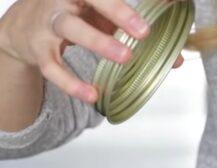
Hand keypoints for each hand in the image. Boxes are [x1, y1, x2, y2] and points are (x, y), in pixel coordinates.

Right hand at [0, 0, 181, 102]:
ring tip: (125, 58)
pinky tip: (91, 94)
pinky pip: (53, 67)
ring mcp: (48, 23)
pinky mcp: (38, 49)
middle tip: (144, 34)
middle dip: (117, 13)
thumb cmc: (75, 16)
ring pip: (70, 28)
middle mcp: (63, 1)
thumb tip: (177, 59)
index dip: (123, 7)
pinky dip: (71, 82)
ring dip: (98, 42)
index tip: (148, 24)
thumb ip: (135, 34)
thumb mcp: (103, 18)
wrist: (24, 27)